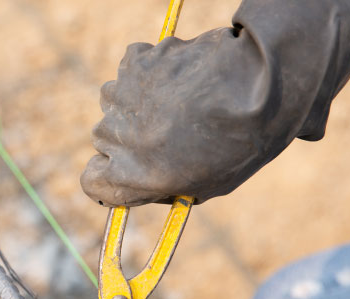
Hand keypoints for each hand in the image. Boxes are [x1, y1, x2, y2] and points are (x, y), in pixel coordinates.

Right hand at [81, 0, 349, 206]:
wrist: (257, 87)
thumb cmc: (238, 145)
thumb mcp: (206, 186)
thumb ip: (167, 186)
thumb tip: (156, 184)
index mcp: (127, 175)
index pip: (92, 182)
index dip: (108, 176)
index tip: (124, 171)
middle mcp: (113, 137)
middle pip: (105, 139)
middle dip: (129, 137)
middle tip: (168, 132)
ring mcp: (121, 96)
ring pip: (117, 102)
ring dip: (139, 102)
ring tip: (180, 101)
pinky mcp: (134, 62)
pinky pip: (133, 69)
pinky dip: (150, 71)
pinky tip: (182, 75)